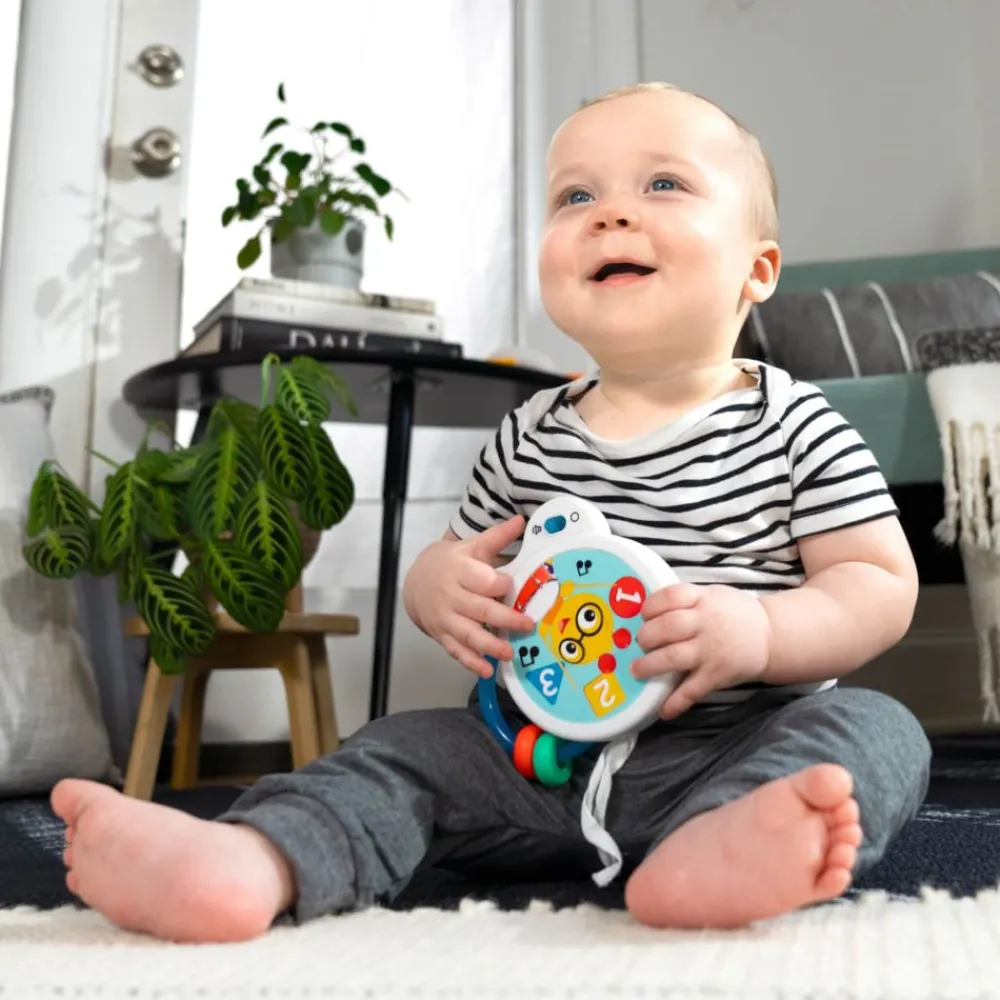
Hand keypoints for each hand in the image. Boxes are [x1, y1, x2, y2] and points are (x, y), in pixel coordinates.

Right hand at [405, 516, 534, 677]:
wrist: (417, 581)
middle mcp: (451, 596)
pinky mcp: (442, 635)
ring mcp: (445, 618)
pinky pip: (457, 651)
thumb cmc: (452, 563)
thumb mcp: (471, 546)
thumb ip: (497, 537)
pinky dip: (471, 663)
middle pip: (479, 610)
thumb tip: (520, 520)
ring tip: (509, 653)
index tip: (513, 587)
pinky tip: (487, 671)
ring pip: (468, 635)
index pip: (482, 579)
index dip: (499, 584)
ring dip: (489, 646)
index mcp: (459, 570)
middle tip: (527, 625)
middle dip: (504, 619)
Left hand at [631, 583, 770, 718]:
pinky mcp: (717, 675)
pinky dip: (676, 702)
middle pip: (667, 627)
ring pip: (673, 657)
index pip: (670, 597)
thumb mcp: (713, 595)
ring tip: (637, 670)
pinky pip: (692, 690)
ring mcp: (711, 650)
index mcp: (704, 599)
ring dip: (650, 665)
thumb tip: (648, 612)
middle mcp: (706, 623)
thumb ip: (686, 600)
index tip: (644, 615)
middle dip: (646, 636)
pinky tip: (663, 710)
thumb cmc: (734, 614)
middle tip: (640, 642)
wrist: (771, 635)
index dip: (650, 606)